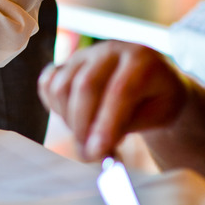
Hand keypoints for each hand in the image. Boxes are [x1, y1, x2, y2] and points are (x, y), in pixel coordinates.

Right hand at [38, 40, 189, 160]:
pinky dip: (54, 106)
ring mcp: (85, 54)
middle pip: (86, 86)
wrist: (154, 84)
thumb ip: (123, 129)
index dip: (106, 123)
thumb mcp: (155, 117)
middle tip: (88, 155)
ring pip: (62, 86)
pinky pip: (47, 83)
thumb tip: (93, 149)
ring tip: (87, 136)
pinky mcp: (67, 62)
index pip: (119, 90)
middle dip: (83, 126)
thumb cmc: (157, 103)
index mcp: (142, 58)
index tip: (97, 153)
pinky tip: (73, 117)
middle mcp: (110, 50)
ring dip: (69, 120)